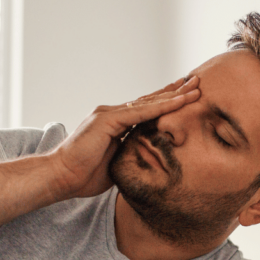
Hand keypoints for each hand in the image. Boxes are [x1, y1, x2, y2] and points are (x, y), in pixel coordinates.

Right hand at [47, 76, 199, 199]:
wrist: (61, 177)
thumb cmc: (85, 175)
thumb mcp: (116, 163)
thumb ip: (131, 155)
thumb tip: (147, 160)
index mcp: (115, 123)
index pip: (147, 109)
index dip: (168, 102)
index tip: (188, 96)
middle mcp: (113, 114)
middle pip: (151, 100)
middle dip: (175, 91)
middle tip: (198, 82)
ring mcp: (109, 114)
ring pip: (149, 102)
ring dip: (174, 95)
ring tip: (196, 87)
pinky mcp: (107, 120)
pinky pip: (141, 112)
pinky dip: (161, 107)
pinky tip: (179, 101)